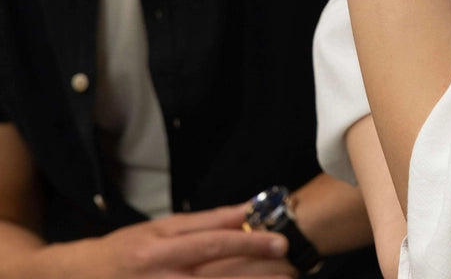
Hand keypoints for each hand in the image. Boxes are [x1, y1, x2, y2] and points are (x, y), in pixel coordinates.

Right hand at [27, 205, 292, 278]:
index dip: (248, 240)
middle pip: (216, 276)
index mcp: (161, 245)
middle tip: (290, 269)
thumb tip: (243, 212)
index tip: (279, 240)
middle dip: (256, 274)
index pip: (212, 241)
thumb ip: (203, 222)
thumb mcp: (160, 226)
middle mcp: (160, 274)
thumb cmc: (126, 248)